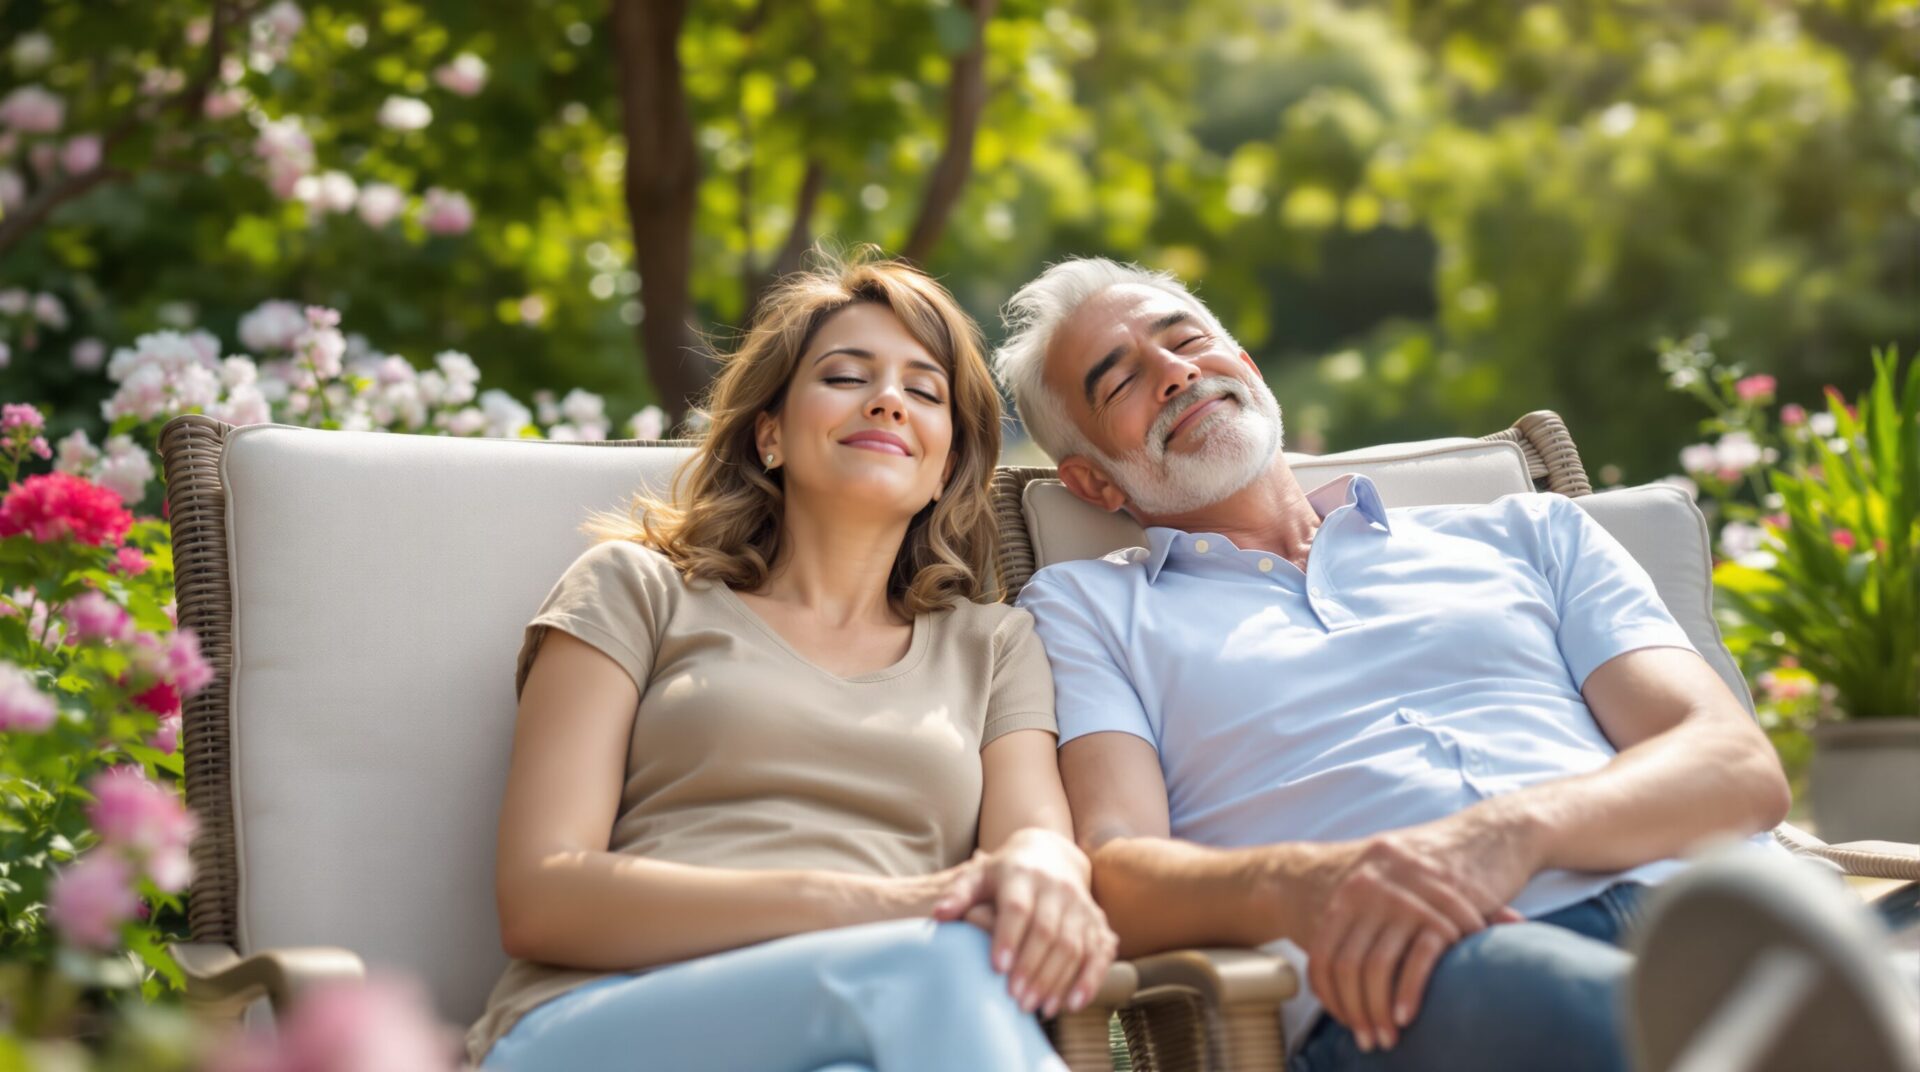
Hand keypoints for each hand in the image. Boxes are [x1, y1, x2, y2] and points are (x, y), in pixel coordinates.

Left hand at [929, 829, 1117, 1018]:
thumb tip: (939, 915)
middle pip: (1046, 930)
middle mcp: (1056, 888)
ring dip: (1057, 980)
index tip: (996, 968)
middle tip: (1016, 1000)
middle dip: (1032, 968)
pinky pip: (1099, 953)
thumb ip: (958, 895)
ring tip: (1038, 1009)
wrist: (1051, 855)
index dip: (1008, 937)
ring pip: (1073, 945)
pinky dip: (1089, 980)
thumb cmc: (1003, 875)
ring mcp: (1080, 905)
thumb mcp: (978, 876)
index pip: (1017, 907)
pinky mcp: (1098, 922)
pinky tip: (1072, 1004)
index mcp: (1022, 875)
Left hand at [1297, 804, 1539, 1052]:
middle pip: (1347, 964)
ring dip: (1380, 1009)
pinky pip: (1419, 956)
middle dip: (1356, 1010)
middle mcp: (1369, 887)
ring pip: (1379, 965)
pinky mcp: (1444, 904)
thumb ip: (1368, 921)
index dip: (1330, 995)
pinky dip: (1410, 991)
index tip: (1344, 1021)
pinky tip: (1408, 1015)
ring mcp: (1405, 894)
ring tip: (1388, 1035)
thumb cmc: (1439, 873)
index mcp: (1352, 888)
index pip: (1324, 952)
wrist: (1491, 834)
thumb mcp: (1392, 887)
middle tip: (1368, 1040)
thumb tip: (1342, 976)